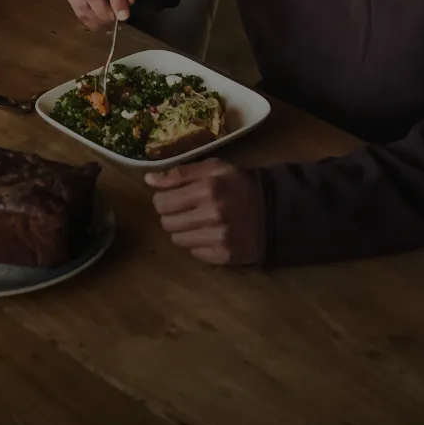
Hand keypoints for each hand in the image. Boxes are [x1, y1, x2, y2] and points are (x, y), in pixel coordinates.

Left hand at [146, 159, 261, 265]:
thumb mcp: (213, 168)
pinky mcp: (225, 256)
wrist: (274, 209)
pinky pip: (194, 253)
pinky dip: (197, 243)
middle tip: (183, 209)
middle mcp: (212, 215)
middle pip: (167, 223)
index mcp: (207, 189)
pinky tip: (209, 233)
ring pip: (178, 240)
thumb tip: (149, 180)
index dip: (161, 199)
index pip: (163, 202)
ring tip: (196, 221)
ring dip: (182, 230)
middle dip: (170, 215)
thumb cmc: (238, 183)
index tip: (169, 197)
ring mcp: (219, 238)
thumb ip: (180, 173)